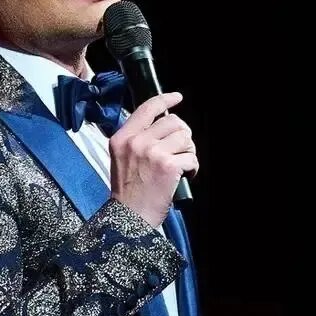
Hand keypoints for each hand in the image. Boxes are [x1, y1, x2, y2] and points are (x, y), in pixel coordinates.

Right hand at [109, 92, 197, 226]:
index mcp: (122, 138)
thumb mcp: (122, 158)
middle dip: (183, 135)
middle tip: (181, 149)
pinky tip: (185, 176)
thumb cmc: (128, 192)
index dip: (166, 100)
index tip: (177, 97)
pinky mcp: (168, 166)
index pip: (147, 108)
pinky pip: (191, 157)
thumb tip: (164, 123)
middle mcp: (137, 141)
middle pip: (173, 122)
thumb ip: (137, 138)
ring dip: (189, 151)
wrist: (128, 218)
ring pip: (185, 138)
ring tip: (182, 165)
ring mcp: (153, 152)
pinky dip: (193, 167)